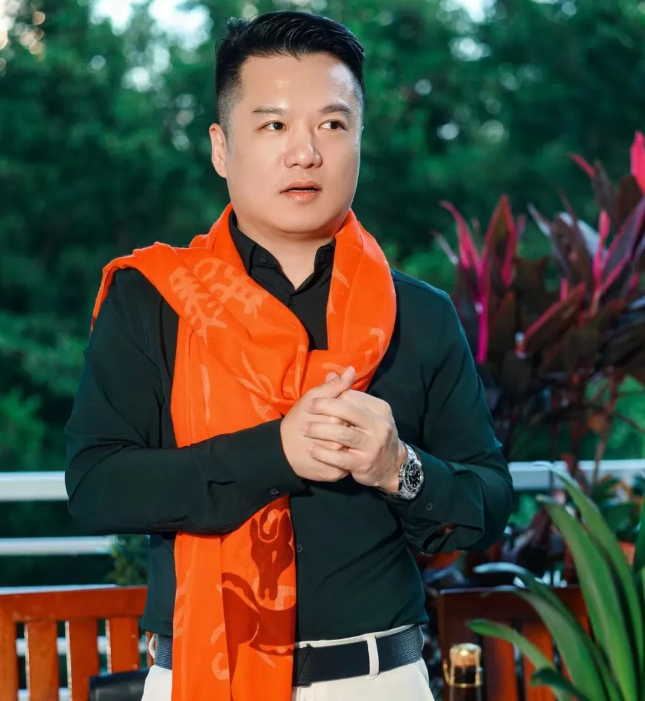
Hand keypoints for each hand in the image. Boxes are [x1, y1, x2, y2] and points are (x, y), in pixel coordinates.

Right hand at [280, 366, 355, 481]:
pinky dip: (345, 459)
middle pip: (354, 431)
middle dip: (348, 429)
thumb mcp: (312, 398)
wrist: (281, 450)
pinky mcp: (335, 474)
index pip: (352, 413)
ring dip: (350, 445)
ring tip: (338, 441)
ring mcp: (337, 459)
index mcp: (334, 419)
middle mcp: (338, 441)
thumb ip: (334, 386)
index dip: (346, 412)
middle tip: (336, 428)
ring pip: (352, 450)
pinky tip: (337, 454)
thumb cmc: (297, 420)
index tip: (335, 415)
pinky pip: (347, 465)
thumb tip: (352, 370)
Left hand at [302, 389, 406, 492]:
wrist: (392, 465)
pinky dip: (322, 453)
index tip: (314, 401)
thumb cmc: (374, 434)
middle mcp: (379, 425)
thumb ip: (350, 395)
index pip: (351, 396)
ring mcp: (373, 445)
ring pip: (341, 433)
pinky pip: (339, 457)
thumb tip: (336, 372)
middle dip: (323, 407)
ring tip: (304, 429)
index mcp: (379, 408)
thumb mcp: (368, 413)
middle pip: (347, 410)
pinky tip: (310, 449)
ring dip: (319, 430)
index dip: (331, 397)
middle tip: (306, 408)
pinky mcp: (364, 464)